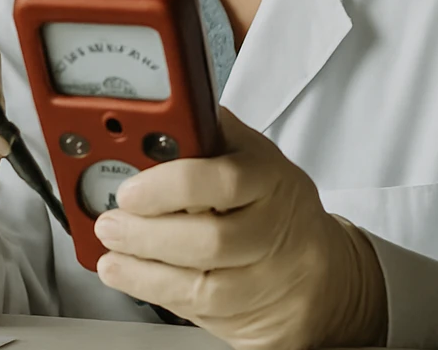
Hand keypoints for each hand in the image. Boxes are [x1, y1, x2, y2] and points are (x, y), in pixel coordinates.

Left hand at [93, 109, 386, 349]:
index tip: (128, 191)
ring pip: (204, 286)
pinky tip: (129, 277)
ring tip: (112, 253)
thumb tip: (156, 115)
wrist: (328, 272)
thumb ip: (207, 135)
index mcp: (272, 179)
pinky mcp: (263, 322)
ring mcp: (272, 281)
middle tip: (109, 224)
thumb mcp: (251, 155)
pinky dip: (157, 294)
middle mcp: (276, 232)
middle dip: (146, 235)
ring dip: (144, 271)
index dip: (168, 187)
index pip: (224, 181)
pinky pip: (205, 316)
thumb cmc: (275, 204)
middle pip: (210, 241)